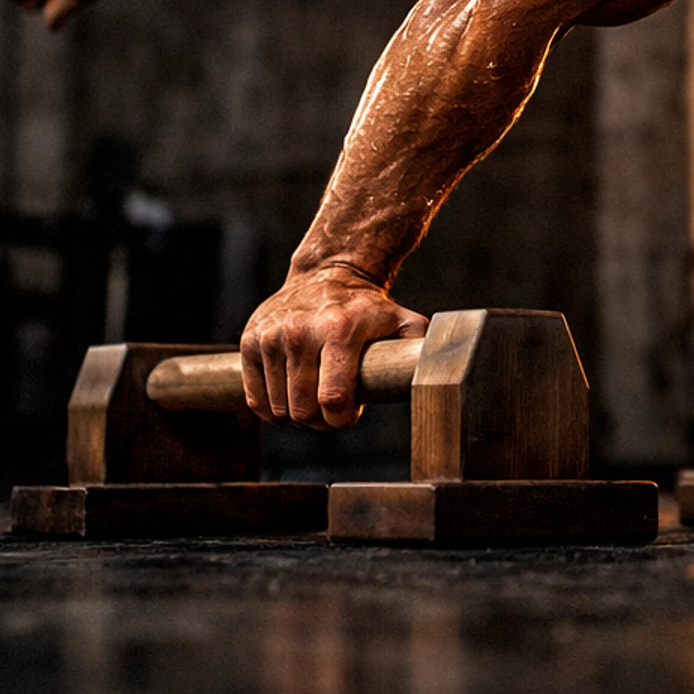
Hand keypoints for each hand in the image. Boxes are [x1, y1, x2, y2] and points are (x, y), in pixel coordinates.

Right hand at [240, 265, 427, 428]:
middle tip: (332, 408)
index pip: (333, 398)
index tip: (349, 413)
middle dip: (319, 421)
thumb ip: (419, 345)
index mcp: (339, 330)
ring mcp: (271, 336)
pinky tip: (290, 393)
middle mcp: (300, 331)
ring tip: (314, 395)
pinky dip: (272, 407)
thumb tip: (444, 367)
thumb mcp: (401, 320)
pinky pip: (255, 399)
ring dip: (297, 414)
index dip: (341, 419)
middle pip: (302, 411)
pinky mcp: (249, 341)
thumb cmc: (368, 307)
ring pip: (279, 409)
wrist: (328, 272)